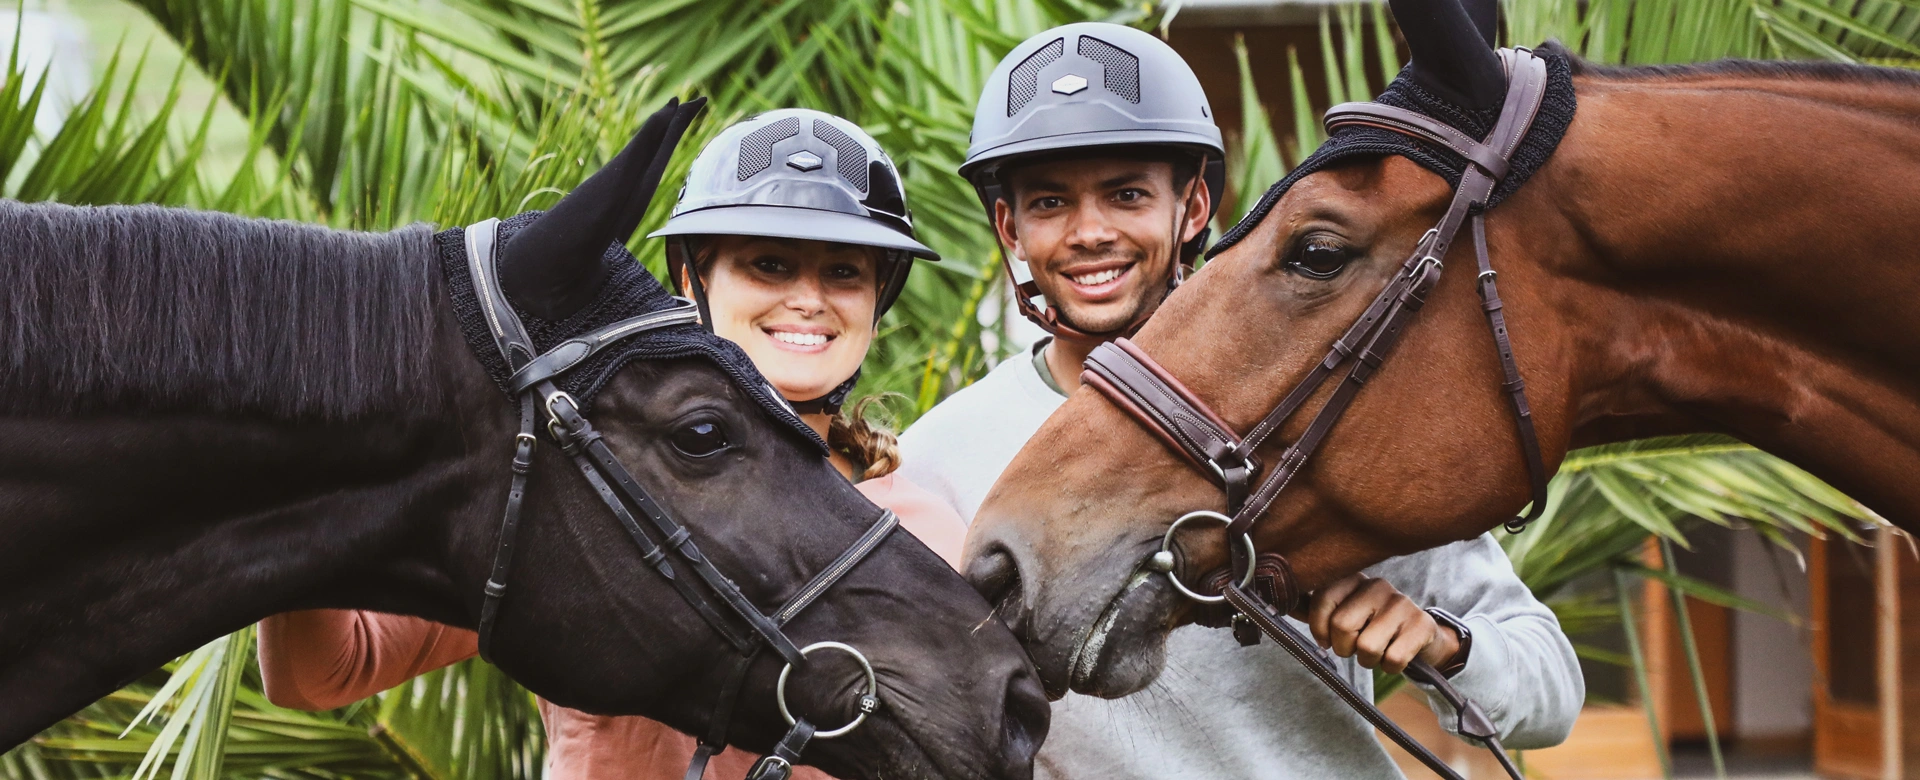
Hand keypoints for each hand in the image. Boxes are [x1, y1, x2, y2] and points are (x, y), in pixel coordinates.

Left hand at [1294, 574, 1459, 674]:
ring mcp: (1402, 604)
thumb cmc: (1372, 626)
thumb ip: (1314, 609)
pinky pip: (1392, 660)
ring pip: (1367, 646)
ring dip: (1367, 660)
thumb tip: (1282, 604)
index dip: (1318, 627)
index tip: (1325, 639)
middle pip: (1342, 626)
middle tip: (1354, 647)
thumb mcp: (1345, 612)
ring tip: (1376, 651)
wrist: (1421, 636)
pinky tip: (1395, 656)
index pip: (1322, 598)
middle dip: (1344, 648)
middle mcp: (1378, 585)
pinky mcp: (1421, 625)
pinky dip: (1389, 667)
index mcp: (1353, 579)